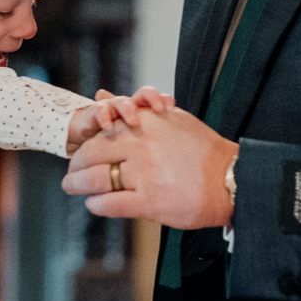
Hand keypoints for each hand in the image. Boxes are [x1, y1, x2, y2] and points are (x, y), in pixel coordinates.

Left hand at [63, 105, 236, 228]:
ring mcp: (145, 175)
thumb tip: (102, 96)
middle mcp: (143, 146)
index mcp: (147, 124)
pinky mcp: (150, 202)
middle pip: (93, 154)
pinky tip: (93, 204)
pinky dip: (97, 205)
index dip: (85, 144)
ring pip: (97, 179)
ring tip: (73, 188)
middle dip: (76, 166)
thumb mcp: (170, 120)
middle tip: (70, 174)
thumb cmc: (203, 150)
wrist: (230, 180)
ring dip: (78, 185)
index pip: (103, 131)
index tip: (80, 151)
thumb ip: (134, 110)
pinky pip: (111, 203)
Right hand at [65, 87, 176, 153]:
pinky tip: (107, 126)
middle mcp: (129, 107)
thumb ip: (156, 147)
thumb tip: (180, 160)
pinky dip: (104, 116)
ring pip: (122, 102)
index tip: (172, 106)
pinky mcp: (94, 114)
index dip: (164, 100)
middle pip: (142, 95)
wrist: (90, 141)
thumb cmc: (121, 146)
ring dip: (128, 109)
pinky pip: (99, 110)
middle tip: (159, 109)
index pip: (157, 100)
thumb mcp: (140, 149)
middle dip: (151, 98)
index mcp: (143, 112)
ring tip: (133, 121)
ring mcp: (112, 108)